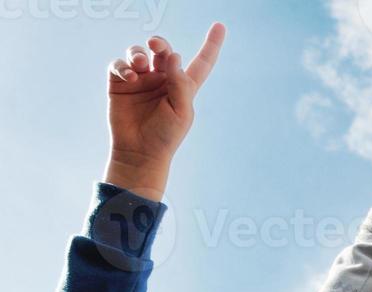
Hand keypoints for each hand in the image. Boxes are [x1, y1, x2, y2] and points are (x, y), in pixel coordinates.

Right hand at [105, 23, 225, 200]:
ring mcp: (141, 79)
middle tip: (155, 47)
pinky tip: (129, 77)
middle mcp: (163, 79)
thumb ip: (180, 84)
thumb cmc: (166, 136)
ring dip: (138, 53)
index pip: (201, 62)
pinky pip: (119, 64)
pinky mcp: (120, 83)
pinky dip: (122, 66)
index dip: (211, 45)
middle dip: (159, 43)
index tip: (220, 26)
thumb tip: (174, 56)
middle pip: (163, 50)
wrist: (140, 152)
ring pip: (138, 52)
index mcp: (184, 86)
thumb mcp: (181, 112)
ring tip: (140, 65)